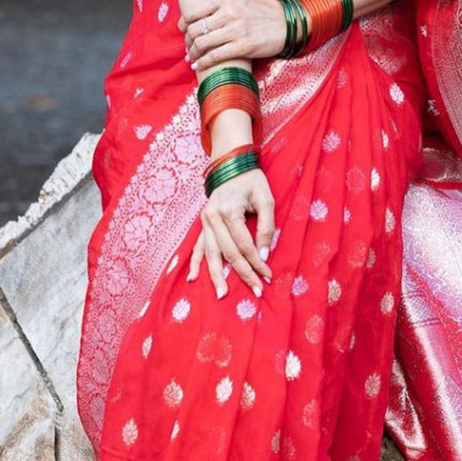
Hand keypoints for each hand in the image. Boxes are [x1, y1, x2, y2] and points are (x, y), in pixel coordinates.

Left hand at [180, 0, 286, 70]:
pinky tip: (199, 66)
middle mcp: (229, 14)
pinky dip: (204, 62)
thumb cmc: (262, 7)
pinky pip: (216, 56)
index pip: (194, 13)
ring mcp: (236, 31)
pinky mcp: (243, 46)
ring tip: (192, 57)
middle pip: (196, 30)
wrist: (287, 23)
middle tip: (188, 46)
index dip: (184, 24)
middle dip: (188, 41)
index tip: (183, 31)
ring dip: (193, 53)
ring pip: (203, 44)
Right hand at [188, 167, 275, 297]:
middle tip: (256, 291)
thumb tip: (264, 254)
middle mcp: (213, 217)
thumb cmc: (251, 181)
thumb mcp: (266, 199)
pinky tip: (193, 278)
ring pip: (211, 253)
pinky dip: (196, 262)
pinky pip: (198, 246)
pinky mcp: (203, 223)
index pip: (245, 245)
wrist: (231, 165)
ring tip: (222, 294)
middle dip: (243, 273)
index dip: (257, 262)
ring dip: (216, 275)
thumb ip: (266, 226)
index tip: (268, 275)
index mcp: (229, 210)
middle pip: (229, 253)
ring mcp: (205, 221)